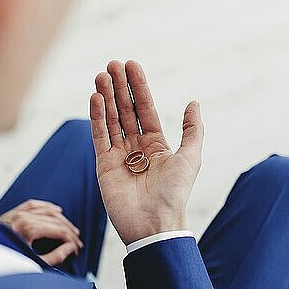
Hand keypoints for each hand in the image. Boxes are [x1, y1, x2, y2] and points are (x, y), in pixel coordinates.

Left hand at [0, 199, 83, 265]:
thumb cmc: (3, 262)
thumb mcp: (32, 264)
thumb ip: (55, 257)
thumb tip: (71, 248)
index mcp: (29, 229)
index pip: (59, 231)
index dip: (72, 240)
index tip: (77, 249)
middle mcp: (23, 217)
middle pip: (56, 219)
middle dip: (69, 231)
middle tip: (77, 242)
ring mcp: (17, 213)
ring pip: (47, 210)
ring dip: (62, 219)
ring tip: (71, 229)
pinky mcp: (12, 213)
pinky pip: (33, 204)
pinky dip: (46, 206)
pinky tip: (56, 210)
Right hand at [89, 60, 203, 244]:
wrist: (154, 224)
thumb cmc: (174, 193)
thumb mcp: (190, 157)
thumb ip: (192, 129)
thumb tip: (193, 102)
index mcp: (156, 145)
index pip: (144, 109)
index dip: (139, 87)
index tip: (131, 65)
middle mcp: (136, 148)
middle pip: (125, 110)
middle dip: (119, 87)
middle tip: (112, 64)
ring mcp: (118, 156)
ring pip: (110, 120)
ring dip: (106, 97)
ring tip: (101, 75)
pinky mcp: (103, 166)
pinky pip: (99, 136)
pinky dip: (96, 117)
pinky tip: (95, 98)